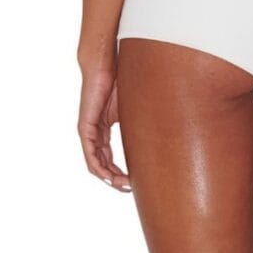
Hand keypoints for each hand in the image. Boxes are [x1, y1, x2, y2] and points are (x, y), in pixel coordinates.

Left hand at [78, 59, 131, 190]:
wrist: (105, 64)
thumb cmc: (122, 80)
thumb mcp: (135, 108)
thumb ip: (142, 122)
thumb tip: (166, 130)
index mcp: (104, 129)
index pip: (110, 158)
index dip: (122, 172)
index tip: (135, 181)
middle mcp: (94, 133)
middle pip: (103, 165)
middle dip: (116, 180)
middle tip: (131, 188)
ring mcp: (89, 131)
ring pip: (95, 164)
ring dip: (109, 178)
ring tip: (123, 185)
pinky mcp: (85, 127)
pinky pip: (90, 154)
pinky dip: (99, 168)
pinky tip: (109, 176)